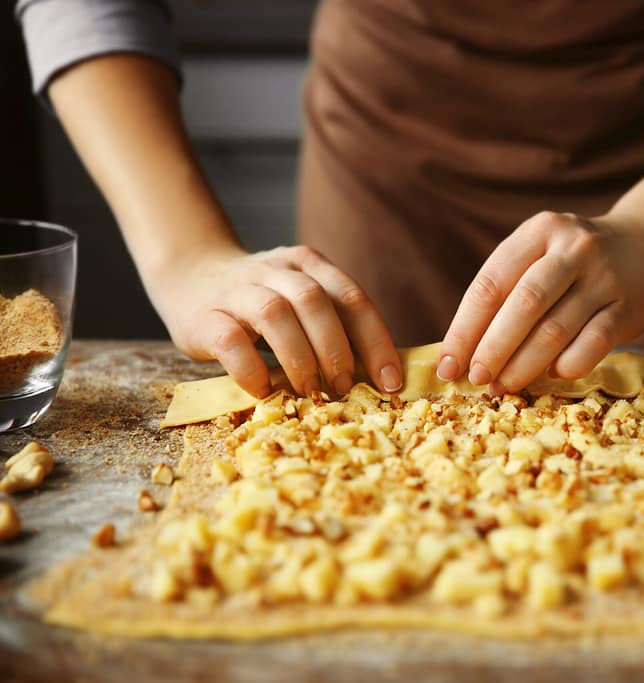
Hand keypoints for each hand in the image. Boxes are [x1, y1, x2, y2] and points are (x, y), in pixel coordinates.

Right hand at [152, 245, 402, 397]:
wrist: (190, 275)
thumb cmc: (261, 304)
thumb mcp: (301, 303)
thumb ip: (333, 327)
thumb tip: (377, 379)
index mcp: (310, 266)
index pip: (352, 299)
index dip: (376, 342)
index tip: (390, 381)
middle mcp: (277, 270)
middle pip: (316, 302)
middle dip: (336, 350)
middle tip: (343, 388)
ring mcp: (238, 289)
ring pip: (275, 314)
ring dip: (299, 359)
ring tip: (309, 393)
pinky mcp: (204, 315)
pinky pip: (230, 340)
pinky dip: (251, 370)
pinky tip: (264, 391)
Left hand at [437, 211, 643, 392]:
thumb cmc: (573, 262)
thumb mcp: (539, 254)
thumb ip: (507, 293)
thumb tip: (463, 353)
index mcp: (539, 231)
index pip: (491, 283)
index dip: (464, 328)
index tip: (448, 364)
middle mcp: (573, 249)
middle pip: (524, 305)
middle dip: (492, 349)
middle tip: (475, 379)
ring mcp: (604, 277)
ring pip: (556, 329)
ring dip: (523, 365)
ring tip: (502, 387)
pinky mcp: (629, 308)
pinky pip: (594, 344)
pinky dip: (567, 365)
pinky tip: (551, 376)